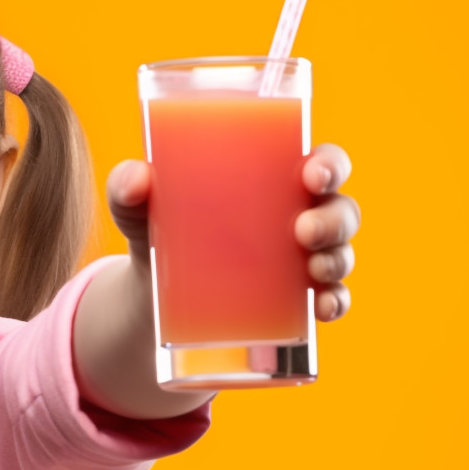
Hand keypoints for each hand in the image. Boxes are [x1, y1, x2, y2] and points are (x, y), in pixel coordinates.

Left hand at [106, 142, 359, 321]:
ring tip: (313, 271)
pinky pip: (331, 299)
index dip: (329, 164)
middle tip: (303, 231)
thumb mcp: (139, 210)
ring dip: (337, 260)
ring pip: (340, 253)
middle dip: (333, 218)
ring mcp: (302, 259)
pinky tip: (323, 308)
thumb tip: (134, 179)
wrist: (152, 296)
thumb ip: (128, 190)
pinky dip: (335, 302)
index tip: (312, 173)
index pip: (320, 161)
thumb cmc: (159, 230)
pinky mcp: (295, 301)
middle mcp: (300, 214)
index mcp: (274, 177)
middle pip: (339, 208)